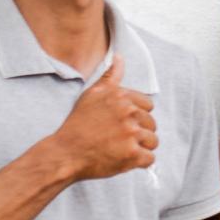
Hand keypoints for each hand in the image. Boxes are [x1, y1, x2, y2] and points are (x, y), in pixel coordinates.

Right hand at [49, 55, 156, 179]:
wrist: (66, 153)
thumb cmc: (78, 125)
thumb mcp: (92, 95)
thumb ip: (110, 76)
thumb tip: (119, 57)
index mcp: (121, 96)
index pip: (148, 106)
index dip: (136, 117)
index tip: (120, 123)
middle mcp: (128, 112)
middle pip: (152, 124)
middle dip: (139, 133)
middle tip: (117, 138)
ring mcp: (131, 133)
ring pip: (153, 141)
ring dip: (141, 148)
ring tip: (120, 149)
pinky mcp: (133, 153)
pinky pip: (150, 159)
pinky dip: (139, 163)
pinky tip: (123, 159)